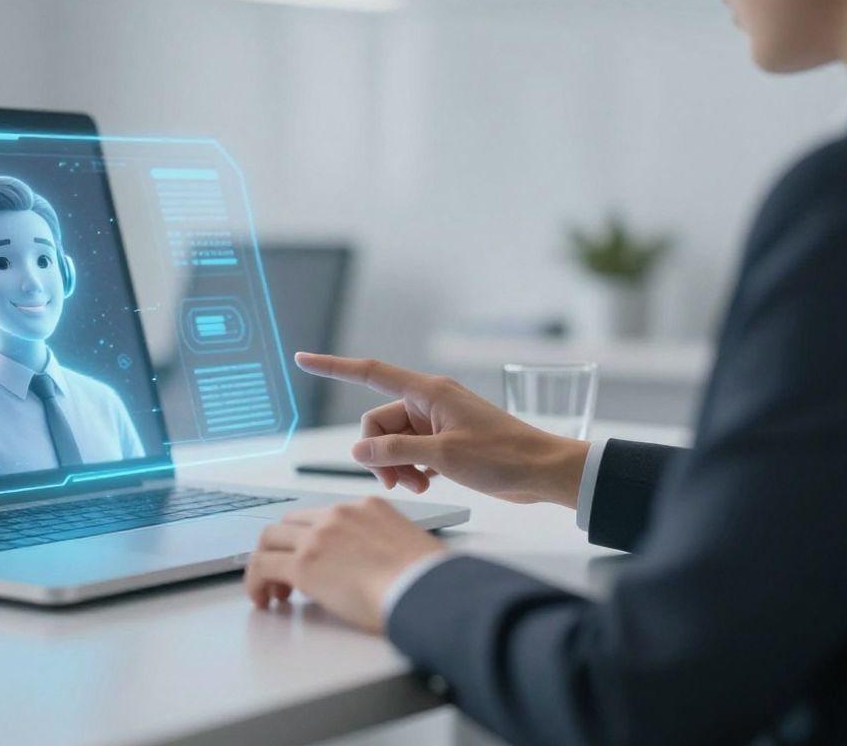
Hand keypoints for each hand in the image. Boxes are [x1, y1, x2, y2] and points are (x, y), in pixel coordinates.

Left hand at [245, 496, 444, 632]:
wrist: (426, 590)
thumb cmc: (428, 581)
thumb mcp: (406, 547)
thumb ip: (382, 547)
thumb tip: (373, 570)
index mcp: (366, 507)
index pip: (321, 516)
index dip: (308, 540)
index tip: (309, 559)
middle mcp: (338, 515)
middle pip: (289, 523)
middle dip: (281, 549)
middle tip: (285, 579)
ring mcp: (318, 537)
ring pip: (269, 539)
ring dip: (265, 564)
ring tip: (272, 592)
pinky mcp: (303, 564)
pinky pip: (262, 566)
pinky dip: (255, 582)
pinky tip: (264, 600)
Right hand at [295, 352, 588, 506]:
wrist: (543, 472)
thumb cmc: (503, 457)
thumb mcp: (444, 457)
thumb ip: (396, 452)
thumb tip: (359, 453)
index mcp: (428, 392)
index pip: (370, 373)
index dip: (333, 367)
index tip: (304, 359)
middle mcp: (428, 401)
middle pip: (378, 422)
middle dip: (380, 454)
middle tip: (399, 482)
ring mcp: (437, 422)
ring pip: (393, 441)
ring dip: (397, 466)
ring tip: (418, 486)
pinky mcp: (445, 441)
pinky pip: (410, 451)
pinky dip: (411, 468)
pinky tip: (428, 482)